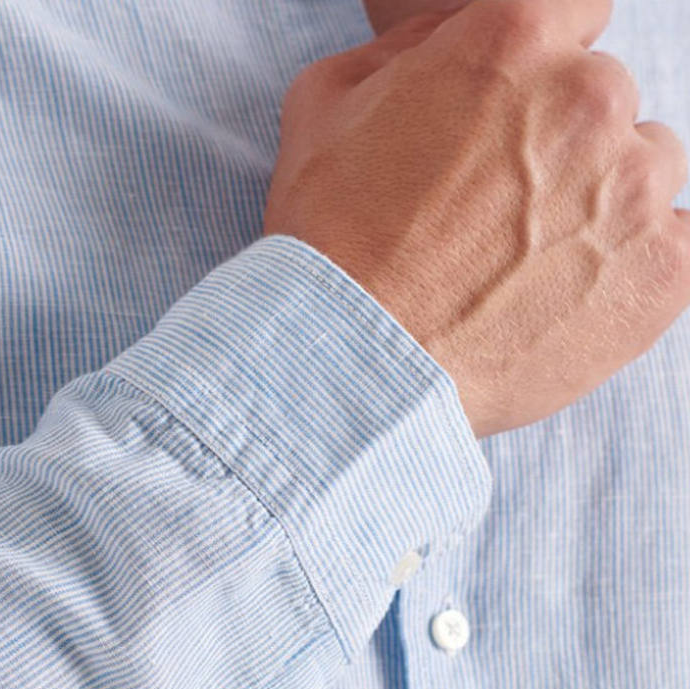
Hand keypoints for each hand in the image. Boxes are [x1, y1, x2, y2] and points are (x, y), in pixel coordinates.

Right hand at [263, 0, 689, 437]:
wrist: (350, 363)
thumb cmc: (329, 245)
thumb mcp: (324, 109)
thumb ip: (401, 53)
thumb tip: (441, 42)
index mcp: (513, 45)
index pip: (574, 13)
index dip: (538, 67)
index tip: (515, 112)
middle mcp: (590, 101)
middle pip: (605, 99)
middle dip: (558, 142)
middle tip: (495, 209)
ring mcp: (635, 191)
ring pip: (643, 172)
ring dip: (597, 203)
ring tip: (524, 264)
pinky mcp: (662, 274)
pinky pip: (672, 246)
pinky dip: (629, 265)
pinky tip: (566, 292)